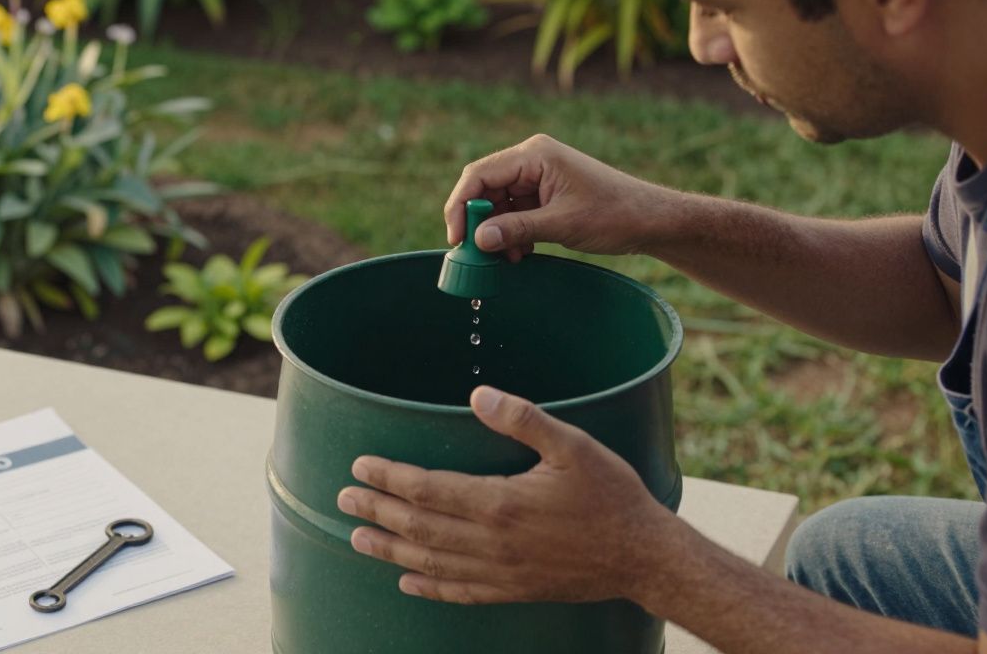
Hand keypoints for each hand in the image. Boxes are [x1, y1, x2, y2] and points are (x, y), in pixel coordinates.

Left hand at [337, 385, 678, 605]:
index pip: (427, 490)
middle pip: (418, 527)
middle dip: (377, 510)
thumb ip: (523, 419)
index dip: (389, 477)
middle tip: (342, 498)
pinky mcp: (513, 590)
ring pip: (430, 562)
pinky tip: (407, 581)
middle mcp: (491, 543)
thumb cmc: (611, 496)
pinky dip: (428, 587)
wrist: (644, 557)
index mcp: (499, 503)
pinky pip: (460, 592)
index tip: (359, 466)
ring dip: (390, 549)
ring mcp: (500, 572)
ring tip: (357, 537)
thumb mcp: (573, 446)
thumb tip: (479, 395)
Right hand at [444, 134, 678, 261]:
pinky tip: (520, 254)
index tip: (457, 239)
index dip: (461, 207)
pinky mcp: (545, 195)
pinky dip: (511, 234)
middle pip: (484, 189)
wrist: (651, 220)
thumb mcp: (563, 224)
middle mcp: (532, 160)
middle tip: (476, 255)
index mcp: (534, 155)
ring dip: (496, 233)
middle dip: (478, 223)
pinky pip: (514, 213)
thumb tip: (478, 240)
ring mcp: (538, 177)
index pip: (479, 175)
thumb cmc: (615, 213)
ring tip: (506, 259)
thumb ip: (518, 229)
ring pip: (498, 204)